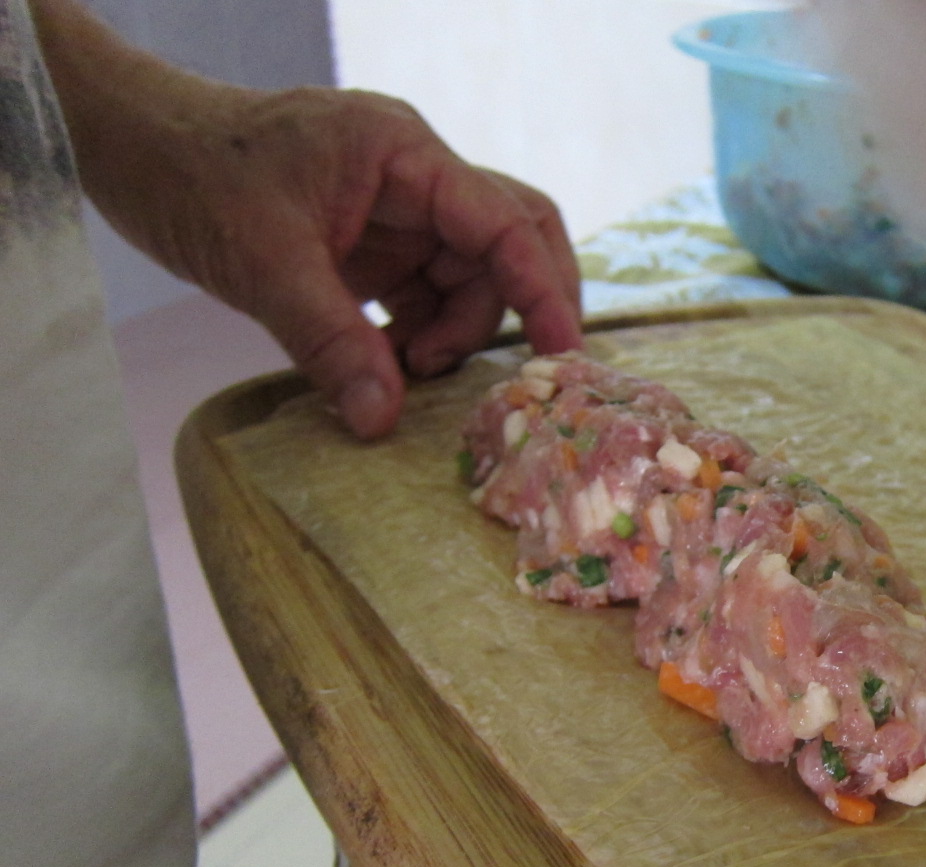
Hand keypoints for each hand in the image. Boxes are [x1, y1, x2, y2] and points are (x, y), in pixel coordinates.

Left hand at [35, 0, 582, 437]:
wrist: (126, 146)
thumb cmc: (190, 174)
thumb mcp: (263, 263)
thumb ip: (332, 342)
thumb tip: (382, 423)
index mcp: (403, 155)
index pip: (503, 221)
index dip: (542, 289)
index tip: (561, 356)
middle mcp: (414, 180)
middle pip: (510, 240)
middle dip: (523, 306)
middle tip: (523, 373)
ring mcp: (395, 213)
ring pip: (469, 278)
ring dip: (459, 332)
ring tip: (413, 372)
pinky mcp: (370, 247)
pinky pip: (424, 296)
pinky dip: (422, 337)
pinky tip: (392, 368)